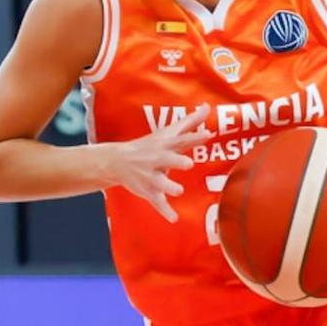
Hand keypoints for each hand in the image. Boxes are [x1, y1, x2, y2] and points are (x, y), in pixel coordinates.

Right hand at [106, 108, 212, 222]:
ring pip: (159, 183)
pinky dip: (165, 211)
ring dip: (168, 186)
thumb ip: (189, 122)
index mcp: (163, 145)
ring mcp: (151, 176)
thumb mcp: (167, 133)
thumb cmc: (149, 145)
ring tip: (178, 190)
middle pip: (167, 159)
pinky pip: (157, 202)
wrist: (118, 161)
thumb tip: (207, 107)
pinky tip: (174, 218)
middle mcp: (156, 159)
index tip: (208, 134)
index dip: (194, 137)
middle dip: (176, 161)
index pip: (180, 139)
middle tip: (188, 163)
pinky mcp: (148, 190)